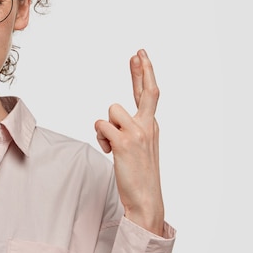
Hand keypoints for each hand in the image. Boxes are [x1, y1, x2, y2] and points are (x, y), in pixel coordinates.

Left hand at [94, 49, 163, 235]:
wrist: (146, 199)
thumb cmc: (139, 175)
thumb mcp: (140, 147)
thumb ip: (132, 129)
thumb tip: (113, 119)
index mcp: (152, 126)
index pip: (149, 94)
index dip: (144, 73)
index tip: (140, 56)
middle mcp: (148, 126)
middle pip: (145, 91)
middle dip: (142, 70)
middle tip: (138, 53)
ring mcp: (138, 133)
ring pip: (110, 111)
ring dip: (105, 127)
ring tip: (112, 144)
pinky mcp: (125, 142)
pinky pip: (101, 125)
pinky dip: (100, 137)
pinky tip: (109, 151)